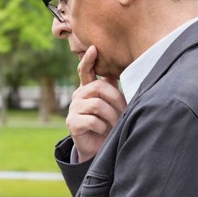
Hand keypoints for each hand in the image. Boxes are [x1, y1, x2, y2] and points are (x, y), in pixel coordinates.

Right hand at [66, 46, 126, 161]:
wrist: (97, 147)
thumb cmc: (107, 122)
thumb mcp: (111, 103)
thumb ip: (113, 87)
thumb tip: (126, 69)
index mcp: (88, 88)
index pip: (85, 71)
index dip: (88, 60)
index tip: (93, 49)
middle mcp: (78, 95)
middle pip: (98, 87)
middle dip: (116, 99)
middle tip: (124, 112)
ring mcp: (73, 108)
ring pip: (97, 105)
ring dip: (111, 116)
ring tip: (116, 124)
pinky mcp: (72, 122)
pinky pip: (92, 120)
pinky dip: (102, 127)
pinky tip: (103, 131)